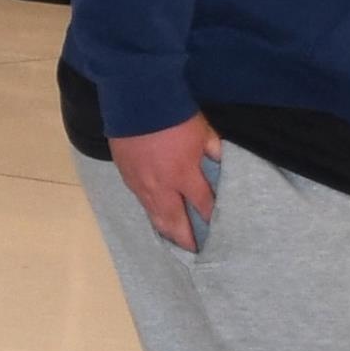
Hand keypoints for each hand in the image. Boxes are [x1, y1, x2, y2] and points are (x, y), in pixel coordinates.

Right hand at [109, 114, 219, 250]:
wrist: (136, 100)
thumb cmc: (173, 114)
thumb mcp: (202, 131)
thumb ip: (213, 152)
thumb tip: (222, 166)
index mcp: (184, 174)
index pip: (202, 204)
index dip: (211, 219)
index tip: (219, 232)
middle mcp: (162, 186)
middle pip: (175, 220)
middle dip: (185, 237)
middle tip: (194, 250)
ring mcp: (141, 183)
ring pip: (154, 215)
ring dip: (166, 230)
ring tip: (175, 241)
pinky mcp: (126, 176)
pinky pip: (141, 201)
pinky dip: (151, 212)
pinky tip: (155, 216)